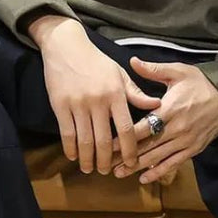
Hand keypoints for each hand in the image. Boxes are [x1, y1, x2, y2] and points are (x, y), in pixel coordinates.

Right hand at [27, 15, 160, 173]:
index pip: (126, 129)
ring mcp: (78, 104)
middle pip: (104, 140)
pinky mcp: (60, 105)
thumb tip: (157, 105)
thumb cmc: (96, 61)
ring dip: (88, 159)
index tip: (131, 163)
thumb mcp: (120, 73)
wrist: (66, 45)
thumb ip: (136, 93)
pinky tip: (73, 157)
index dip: (129, 149)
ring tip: (90, 169)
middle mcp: (98, 101)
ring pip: (85, 140)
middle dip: (106, 160)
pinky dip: (70, 148)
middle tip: (106, 172)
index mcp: (116, 94)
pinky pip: (66, 133)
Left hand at [111, 56, 217, 183]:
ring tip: (119, 173)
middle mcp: (176, 129)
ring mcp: (185, 141)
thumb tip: (132, 61)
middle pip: (145, 147)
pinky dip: (158, 172)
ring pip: (157, 158)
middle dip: (125, 157)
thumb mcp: (178, 71)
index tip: (107, 144)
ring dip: (137, 167)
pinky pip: (173, 164)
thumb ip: (153, 70)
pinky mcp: (194, 149)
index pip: (141, 128)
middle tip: (106, 164)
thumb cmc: (202, 82)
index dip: (123, 138)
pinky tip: (144, 178)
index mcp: (169, 110)